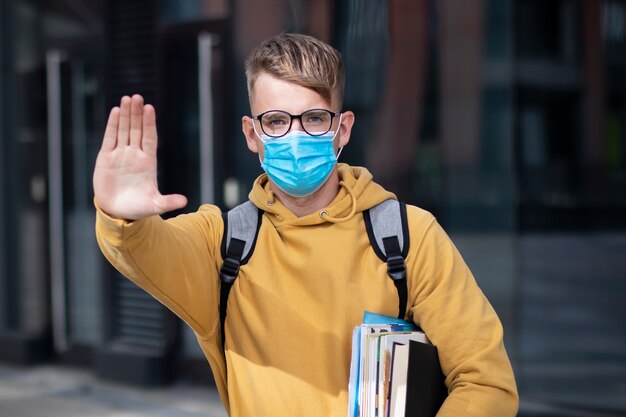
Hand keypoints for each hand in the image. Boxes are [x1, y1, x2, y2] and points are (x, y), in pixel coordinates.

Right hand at [93, 95, 186, 219]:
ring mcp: (120, 154)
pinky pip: (109, 138)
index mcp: (148, 162)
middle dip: (137, 114)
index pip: (150, 138)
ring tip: (127, 98)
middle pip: (136, 129)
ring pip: (123, 130)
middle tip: (137, 96)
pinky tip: (116, 111)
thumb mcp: (155, 205)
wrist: (117, 212)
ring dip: (126, 114)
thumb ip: (168, 202)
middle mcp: (135, 154)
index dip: (149, 123)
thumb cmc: (138, 207)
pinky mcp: (105, 158)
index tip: (149, 108)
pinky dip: (112, 125)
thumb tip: (184, 202)